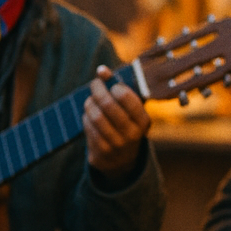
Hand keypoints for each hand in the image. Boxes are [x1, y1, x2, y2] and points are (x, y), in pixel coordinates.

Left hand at [84, 64, 150, 179]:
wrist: (122, 160)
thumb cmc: (125, 124)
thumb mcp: (129, 109)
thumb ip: (117, 86)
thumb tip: (101, 69)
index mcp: (143, 121)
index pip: (128, 98)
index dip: (116, 86)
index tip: (113, 85)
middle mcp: (132, 134)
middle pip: (108, 104)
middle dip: (98, 90)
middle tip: (95, 84)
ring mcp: (116, 145)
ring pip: (95, 115)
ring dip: (89, 103)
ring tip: (91, 100)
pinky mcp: (101, 152)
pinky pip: (88, 127)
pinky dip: (86, 117)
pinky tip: (90, 115)